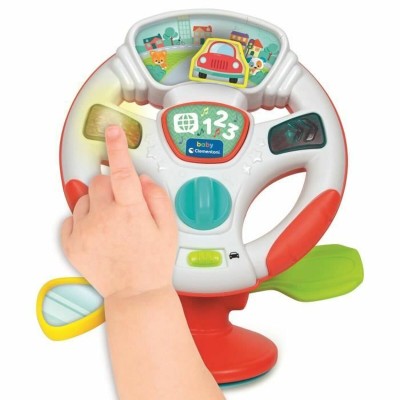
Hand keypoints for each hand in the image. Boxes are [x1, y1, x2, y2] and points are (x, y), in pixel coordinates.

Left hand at [61, 126, 177, 298]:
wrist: (135, 293)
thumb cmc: (153, 263)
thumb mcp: (168, 228)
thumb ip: (156, 197)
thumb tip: (141, 179)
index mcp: (131, 212)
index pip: (122, 170)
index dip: (118, 147)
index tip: (113, 131)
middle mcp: (105, 219)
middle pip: (99, 182)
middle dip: (111, 186)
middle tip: (123, 205)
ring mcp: (86, 232)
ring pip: (84, 199)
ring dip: (97, 204)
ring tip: (111, 224)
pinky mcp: (73, 244)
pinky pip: (70, 219)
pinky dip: (83, 220)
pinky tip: (98, 233)